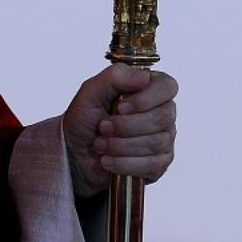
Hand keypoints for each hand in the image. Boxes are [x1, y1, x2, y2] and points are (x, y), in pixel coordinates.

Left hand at [62, 64, 178, 198]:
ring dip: (120, 145)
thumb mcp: (91, 91)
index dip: (145, 99)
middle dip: (126, 126)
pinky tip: (107, 160)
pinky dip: (123, 163)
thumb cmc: (85, 119)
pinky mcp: (159, 163)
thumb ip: (115, 76)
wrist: (74, 152)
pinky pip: (152, 165)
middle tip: (103, 127)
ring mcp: (164, 139)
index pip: (168, 87)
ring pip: (156, 142)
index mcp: (150, 89)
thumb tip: (144, 77)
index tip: (120, 107)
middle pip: (162, 118)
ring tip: (100, 144)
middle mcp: (162, 113)